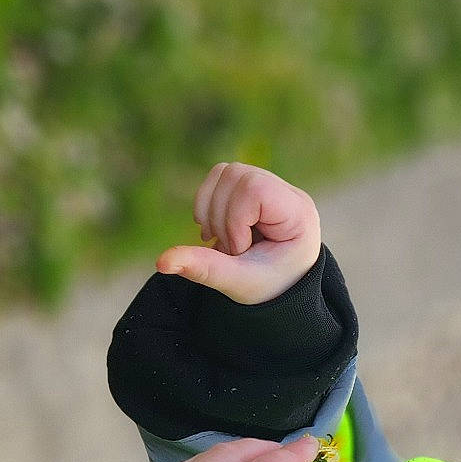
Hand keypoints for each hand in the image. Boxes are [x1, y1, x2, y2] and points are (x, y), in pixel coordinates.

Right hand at [154, 162, 323, 304]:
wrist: (278, 288)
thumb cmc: (269, 288)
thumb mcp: (240, 283)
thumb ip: (205, 269)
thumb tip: (162, 261)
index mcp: (298, 214)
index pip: (255, 189)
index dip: (235, 219)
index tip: (240, 250)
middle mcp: (287, 194)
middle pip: (236, 176)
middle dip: (221, 217)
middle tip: (229, 250)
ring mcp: (269, 185)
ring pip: (224, 173)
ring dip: (212, 210)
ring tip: (222, 242)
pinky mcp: (250, 186)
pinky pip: (218, 177)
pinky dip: (207, 204)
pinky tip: (215, 231)